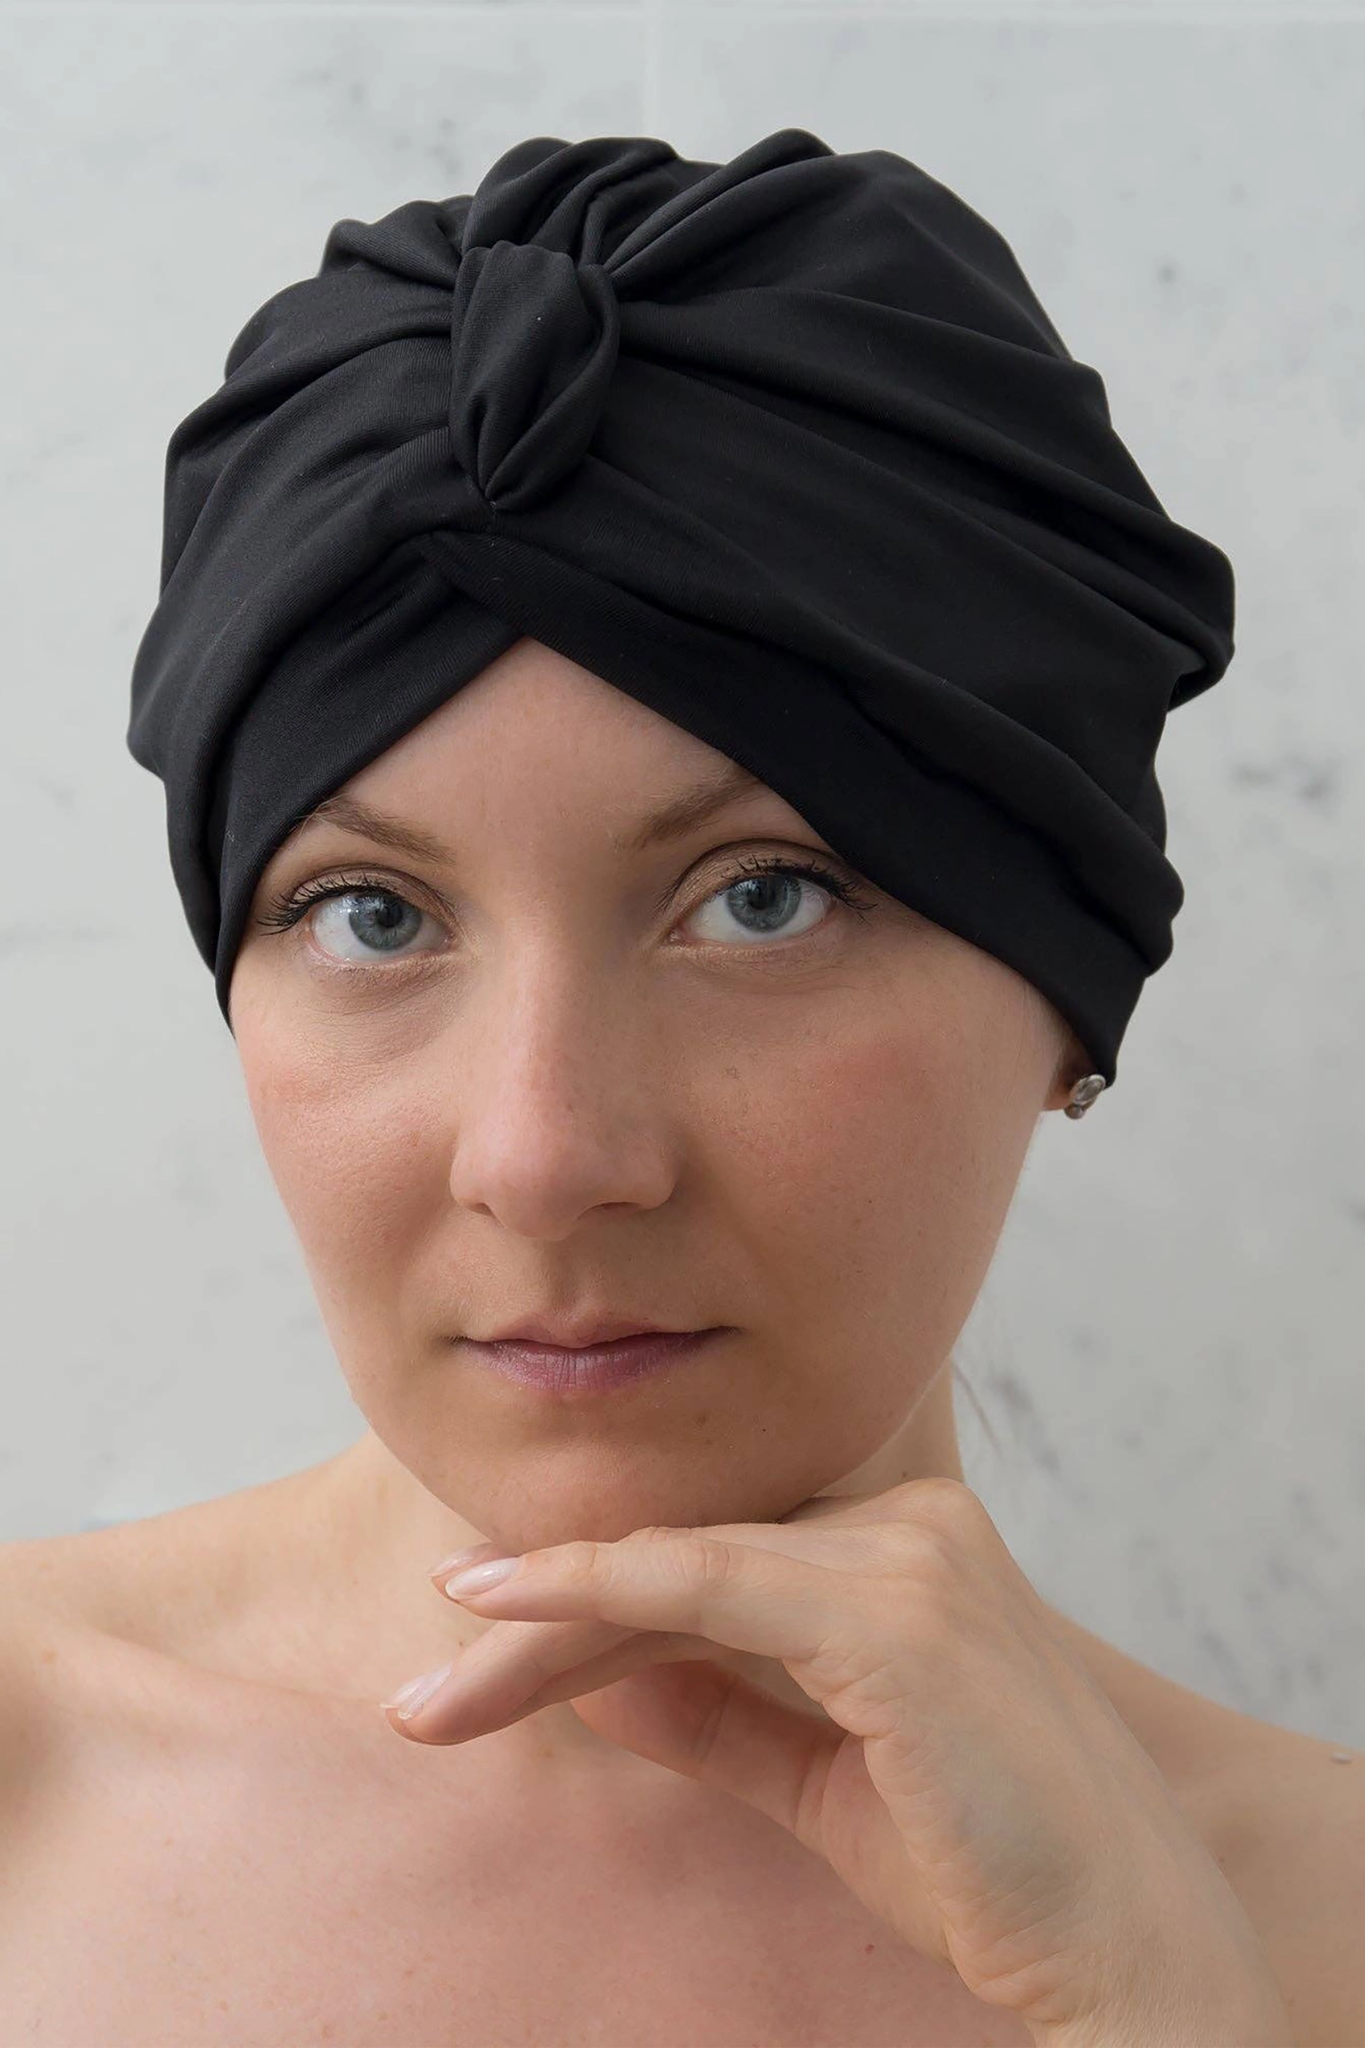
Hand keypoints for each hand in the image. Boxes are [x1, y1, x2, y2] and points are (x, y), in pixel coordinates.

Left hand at [382, 1478, 1292, 2043]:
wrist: (1117, 1951)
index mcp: (911, 1540)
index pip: (716, 1563)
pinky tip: (508, 1609)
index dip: (589, 1602)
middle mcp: (915, 1518)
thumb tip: (597, 1675)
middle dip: (548, 1621)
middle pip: (688, 1557)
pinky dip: (601, 1592)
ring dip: (546, 1622)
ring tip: (436, 1680)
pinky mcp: (898, 1606)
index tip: (478, 1635)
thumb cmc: (985, 1867)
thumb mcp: (817, 1778)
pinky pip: (710, 1585)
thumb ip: (716, 1710)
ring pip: (680, 1568)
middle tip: (428, 1682)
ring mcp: (912, 1551)